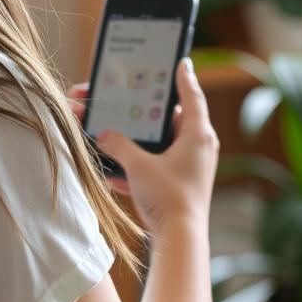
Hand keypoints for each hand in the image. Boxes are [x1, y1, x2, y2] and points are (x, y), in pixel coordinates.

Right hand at [92, 60, 218, 233]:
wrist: (180, 239)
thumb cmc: (169, 198)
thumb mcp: (139, 166)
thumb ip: (119, 145)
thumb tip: (103, 135)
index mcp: (197, 134)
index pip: (191, 96)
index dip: (184, 78)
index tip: (181, 62)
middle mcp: (197, 147)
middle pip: (165, 118)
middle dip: (139, 112)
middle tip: (121, 100)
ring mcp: (188, 166)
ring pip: (157, 144)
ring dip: (133, 140)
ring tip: (108, 134)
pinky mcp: (177, 183)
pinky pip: (152, 166)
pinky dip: (134, 166)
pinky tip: (110, 171)